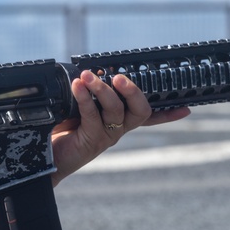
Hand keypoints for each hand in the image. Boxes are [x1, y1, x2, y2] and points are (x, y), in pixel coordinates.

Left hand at [50, 70, 189, 182]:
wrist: (43, 159)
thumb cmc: (60, 130)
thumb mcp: (77, 107)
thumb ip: (88, 93)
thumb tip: (90, 70)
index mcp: (118, 121)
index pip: (148, 116)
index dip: (168, 113)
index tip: (186, 108)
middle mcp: (117, 129)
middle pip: (140, 110)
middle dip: (133, 90)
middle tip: (119, 77)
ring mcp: (106, 136)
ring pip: (116, 110)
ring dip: (102, 89)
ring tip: (87, 76)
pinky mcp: (91, 140)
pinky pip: (92, 115)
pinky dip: (85, 97)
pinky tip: (77, 86)